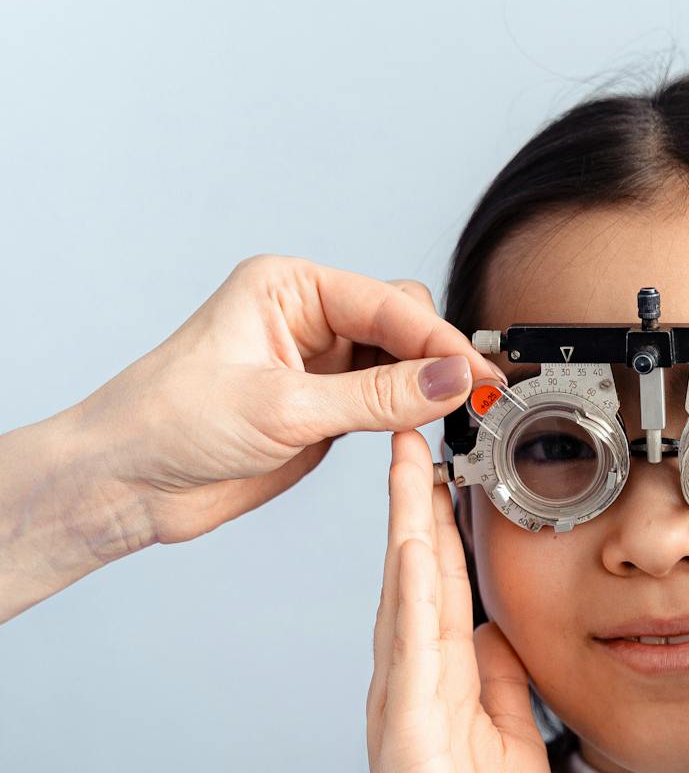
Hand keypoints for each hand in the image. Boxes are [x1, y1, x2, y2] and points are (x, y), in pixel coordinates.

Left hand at [71, 255, 504, 549]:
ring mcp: (317, 368)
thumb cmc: (171, 422)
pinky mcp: (321, 413)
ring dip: (427, 390)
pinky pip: (384, 406)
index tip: (477, 376)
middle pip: (402, 325)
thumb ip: (376, 397)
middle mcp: (305, 319)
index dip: (437, 341)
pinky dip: (409, 419)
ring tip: (458, 420)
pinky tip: (425, 433)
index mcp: (288, 289)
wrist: (128, 483)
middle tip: (472, 401)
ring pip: (400, 366)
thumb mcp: (282, 408)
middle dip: (437, 359)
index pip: (386, 305)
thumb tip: (451, 379)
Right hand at [367, 428, 551, 772]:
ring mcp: (402, 693)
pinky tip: (409, 546)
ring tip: (406, 466)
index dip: (436, 523)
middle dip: (411, 502)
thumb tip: (496, 626)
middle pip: (412, 572)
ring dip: (404, 525)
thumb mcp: (508, 723)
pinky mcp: (403, 719)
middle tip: (412, 438)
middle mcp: (411, 672)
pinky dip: (409, 592)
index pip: (437, 581)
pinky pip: (409, 645)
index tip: (440, 469)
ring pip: (404, 593)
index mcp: (438, 671)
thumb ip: (500, 672)